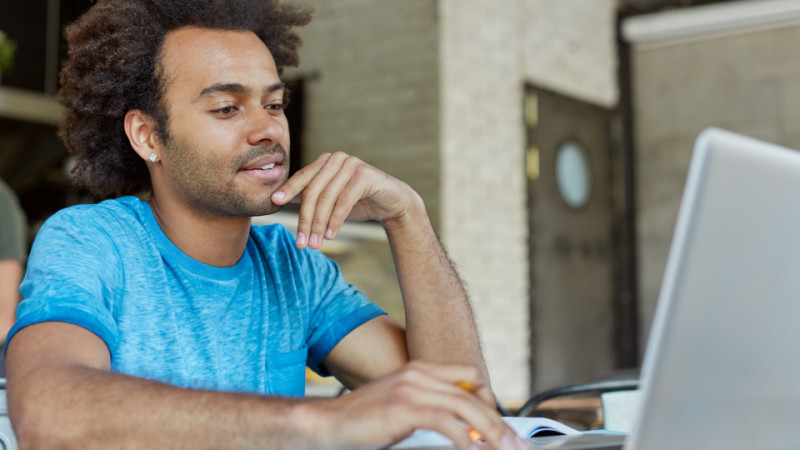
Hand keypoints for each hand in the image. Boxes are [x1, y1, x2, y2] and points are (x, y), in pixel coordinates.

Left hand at [270, 152, 422, 248]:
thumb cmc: (358, 201)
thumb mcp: (330, 200)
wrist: (392, 203)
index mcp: (325, 162)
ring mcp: (352, 165)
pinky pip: (344, 200)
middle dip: (305, 219)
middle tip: (301, 242)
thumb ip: (309, 196)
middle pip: (313, 191)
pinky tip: (331, 235)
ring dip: (319, 224)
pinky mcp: (365, 176)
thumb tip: (279, 199)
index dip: (288, 190)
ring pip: (327, 198)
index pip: (302, 178)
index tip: (275, 203)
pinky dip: (336, 220)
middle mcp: (336, 159)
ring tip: (316, 244)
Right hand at [306, 360, 527, 449]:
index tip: (500, 425)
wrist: (327, 424)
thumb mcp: (403, 408)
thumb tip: (462, 429)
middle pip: (474, 392)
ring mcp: (411, 389)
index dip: (489, 399)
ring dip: (490, 431)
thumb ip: (430, 409)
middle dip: (499, 420)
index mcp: (420, 369)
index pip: (470, 376)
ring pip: (467, 406)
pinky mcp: (404, 408)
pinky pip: (447, 422)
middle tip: (514, 444)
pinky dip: (464, 439)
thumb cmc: (363, 421)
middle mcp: (418, 374)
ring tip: (502, 449)